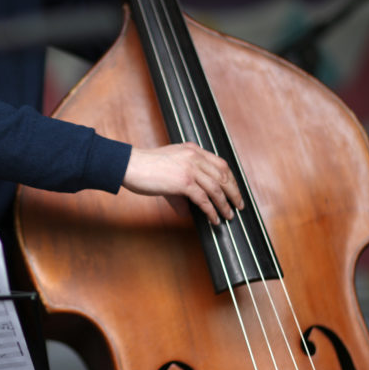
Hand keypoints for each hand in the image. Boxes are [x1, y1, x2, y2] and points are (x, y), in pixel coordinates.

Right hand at [122, 142, 243, 224]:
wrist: (130, 165)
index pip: (220, 164)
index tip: (235, 190)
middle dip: (234, 192)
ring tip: (228, 215)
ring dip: (225, 204)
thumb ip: (181, 188)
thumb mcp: (169, 170)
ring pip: (216, 189)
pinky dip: (211, 211)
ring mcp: (190, 168)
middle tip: (239, 205)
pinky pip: (204, 199)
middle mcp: (194, 157)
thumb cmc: (145, 167)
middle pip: (223, 175)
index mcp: (193, 150)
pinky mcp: (183, 182)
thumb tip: (188, 210)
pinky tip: (214, 219)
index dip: (231, 179)